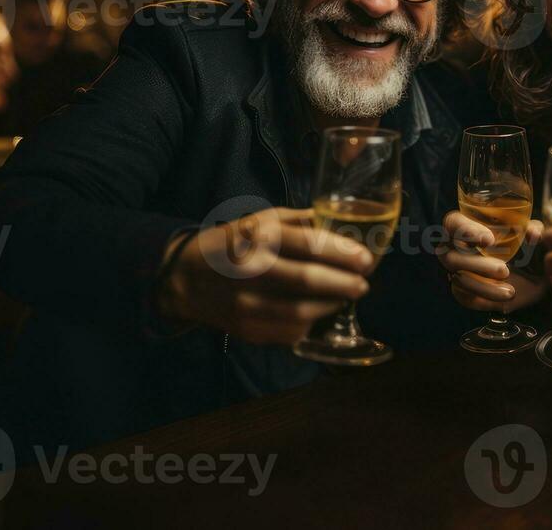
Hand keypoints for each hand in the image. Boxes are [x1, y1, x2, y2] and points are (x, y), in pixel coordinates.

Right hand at [155, 208, 374, 344]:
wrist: (185, 279)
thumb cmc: (231, 243)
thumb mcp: (260, 220)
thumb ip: (301, 222)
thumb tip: (344, 225)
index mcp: (256, 236)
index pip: (308, 244)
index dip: (342, 253)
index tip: (366, 259)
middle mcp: (250, 270)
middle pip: (307, 280)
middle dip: (344, 284)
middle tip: (363, 283)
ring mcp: (246, 304)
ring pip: (301, 312)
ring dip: (332, 305)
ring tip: (346, 296)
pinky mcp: (246, 330)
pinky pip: (289, 332)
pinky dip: (311, 324)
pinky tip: (320, 312)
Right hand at [435, 211, 547, 312]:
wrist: (534, 274)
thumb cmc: (526, 245)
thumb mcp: (533, 234)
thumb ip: (534, 229)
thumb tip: (534, 234)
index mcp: (468, 225)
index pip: (454, 223)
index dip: (467, 231)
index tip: (489, 240)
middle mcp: (457, 247)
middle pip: (450, 256)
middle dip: (476, 264)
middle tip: (504, 270)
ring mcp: (459, 271)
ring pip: (459, 280)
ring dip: (484, 287)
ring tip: (511, 291)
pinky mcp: (464, 291)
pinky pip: (466, 298)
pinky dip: (485, 299)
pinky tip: (504, 299)